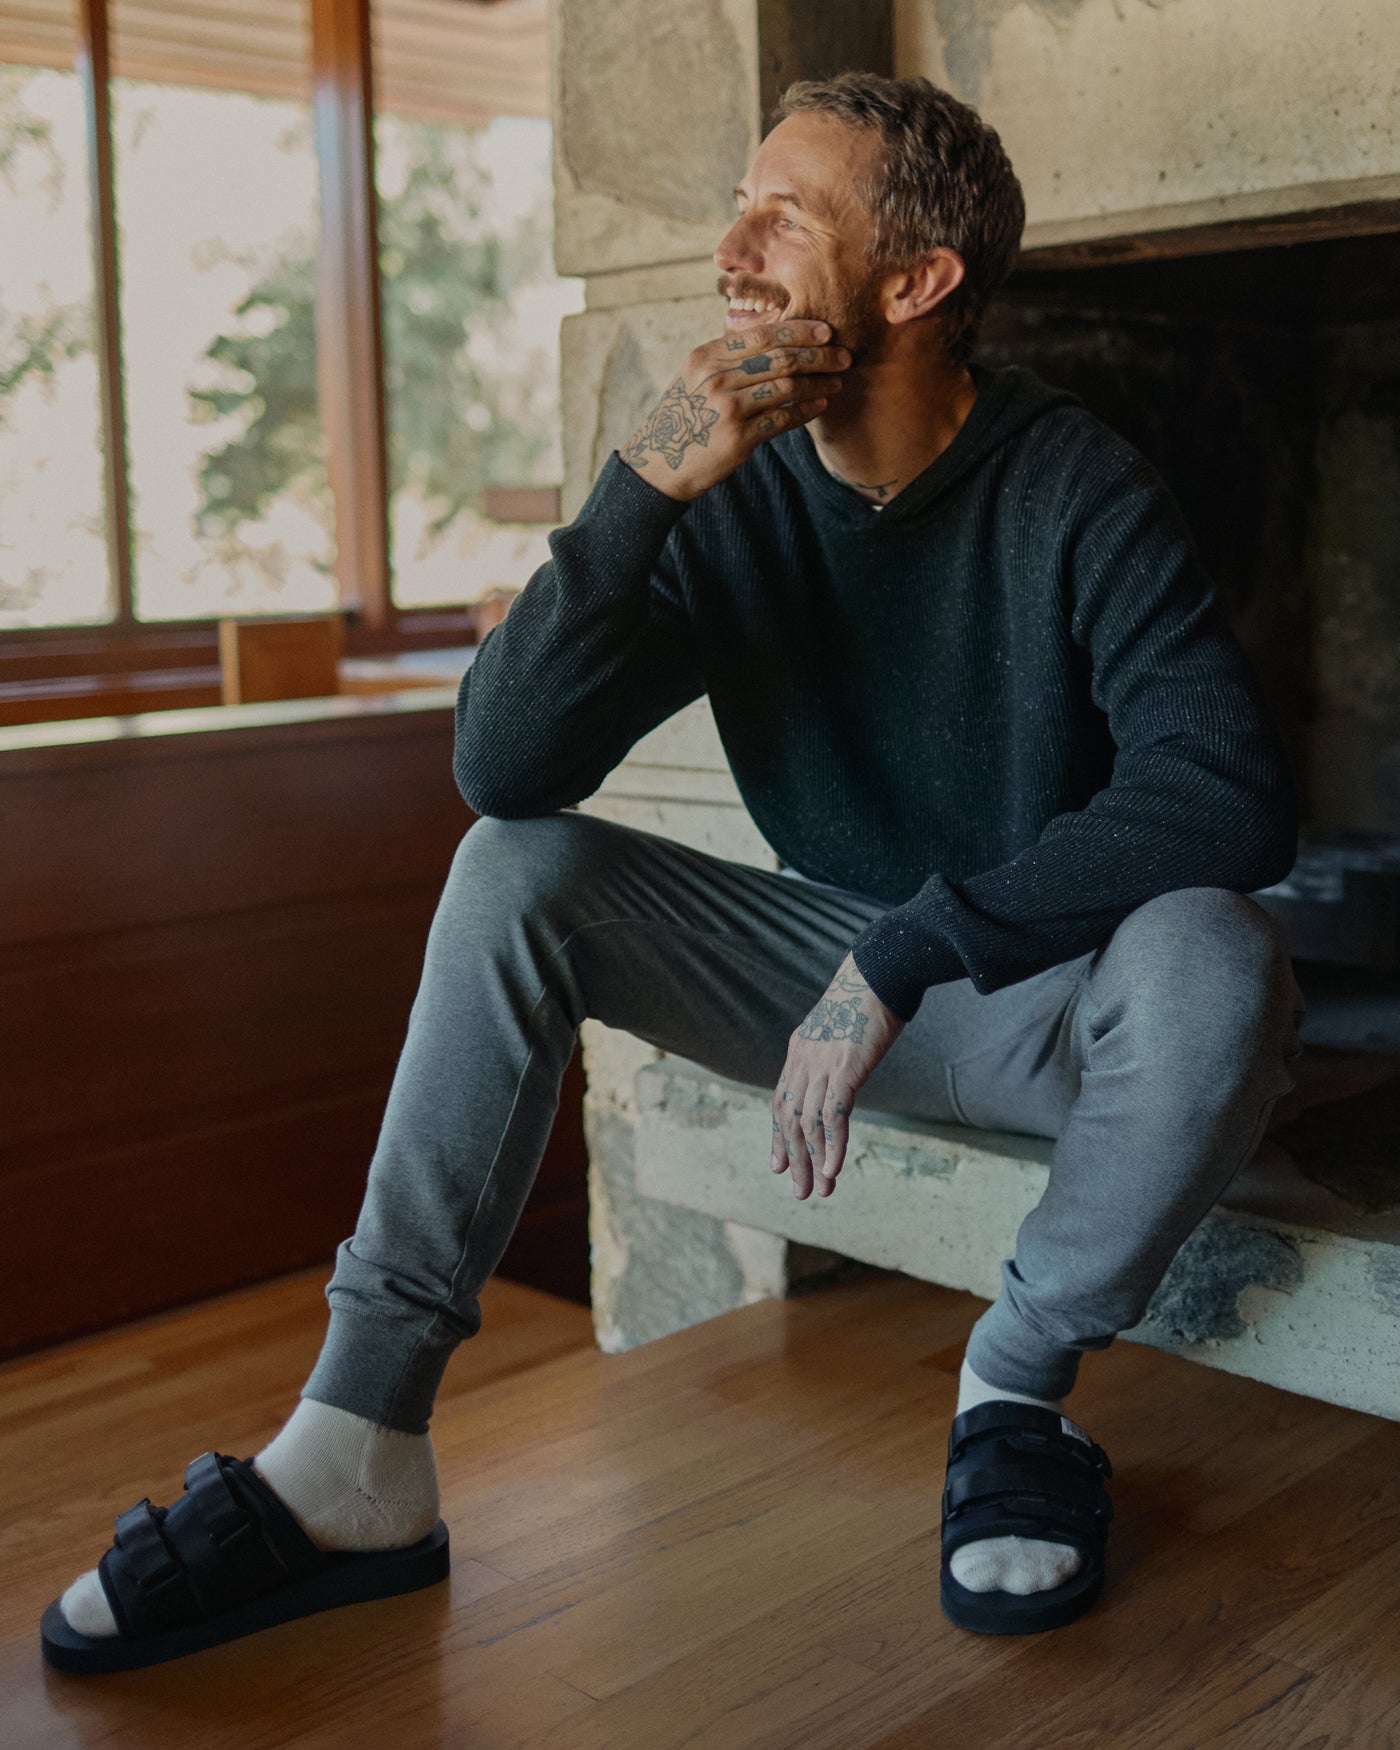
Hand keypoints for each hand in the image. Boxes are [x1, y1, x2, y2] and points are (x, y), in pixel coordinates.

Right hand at [620, 319, 848, 502]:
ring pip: (787, 387)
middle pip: (780, 358)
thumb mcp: (696, 377)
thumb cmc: (685, 416)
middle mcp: (717, 378)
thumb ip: (729, 357)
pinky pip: (782, 419)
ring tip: (836, 383)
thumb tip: (774, 338)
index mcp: (707, 357)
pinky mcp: (738, 438)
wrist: (660, 463)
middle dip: (819, 355)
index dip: (799, 330)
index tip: (826, 330)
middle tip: (843, 356)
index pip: (762, 334)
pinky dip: (805, 411)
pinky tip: (819, 406)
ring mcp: (728, 408)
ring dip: (818, 384)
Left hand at [771, 952, 905, 1200]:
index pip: (781, 1102)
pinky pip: (834, 1115)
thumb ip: (834, 1053)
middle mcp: (803, 1061)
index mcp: (799, 1051)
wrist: (880, 971)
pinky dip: (833, 1144)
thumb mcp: (841, 1028)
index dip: (779, 1137)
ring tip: (820, 1190)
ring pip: (810, 1124)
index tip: (779, 1165)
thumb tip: (842, 1068)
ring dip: (815, 1161)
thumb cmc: (867, 996)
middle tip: (800, 1191)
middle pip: (791, 1120)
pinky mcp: (845, 1069)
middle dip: (795, 1159)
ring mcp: (822, 1065)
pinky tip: (835, 1168)